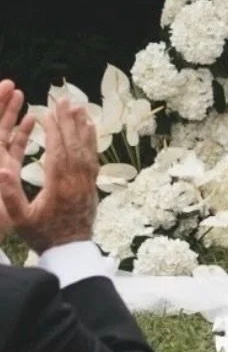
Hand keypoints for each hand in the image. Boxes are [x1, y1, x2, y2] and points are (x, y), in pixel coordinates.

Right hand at [0, 97, 98, 253]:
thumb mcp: (20, 219)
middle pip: (73, 144)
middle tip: (63, 100)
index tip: (46, 112)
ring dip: (82, 126)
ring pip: (86, 147)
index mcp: (58, 186)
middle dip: (68, 121)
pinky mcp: (93, 183)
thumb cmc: (41, 235)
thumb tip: (2, 169)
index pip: (57, 150)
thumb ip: (9, 195)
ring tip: (77, 106)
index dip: (52, 130)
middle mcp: (76, 180)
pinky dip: (91, 139)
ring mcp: (87, 181)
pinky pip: (93, 156)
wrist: (70, 251)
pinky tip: (89, 126)